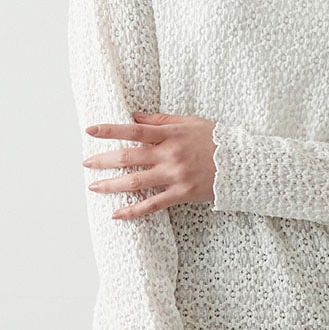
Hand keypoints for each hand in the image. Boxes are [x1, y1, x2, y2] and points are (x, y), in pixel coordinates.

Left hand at [83, 112, 215, 219]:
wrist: (242, 163)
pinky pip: (152, 205)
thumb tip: (135, 116)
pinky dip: (133, 211)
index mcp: (170, 134)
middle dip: (104, 160)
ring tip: (94, 187)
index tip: (89, 130)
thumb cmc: (216, 139)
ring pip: (136, 182)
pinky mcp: (181, 193)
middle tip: (86, 163)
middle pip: (129, 157)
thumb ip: (160, 119)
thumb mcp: (190, 122)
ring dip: (111, 185)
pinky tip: (117, 214)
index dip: (110, 130)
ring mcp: (175, 175)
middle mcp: (170, 154)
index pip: (134, 130)